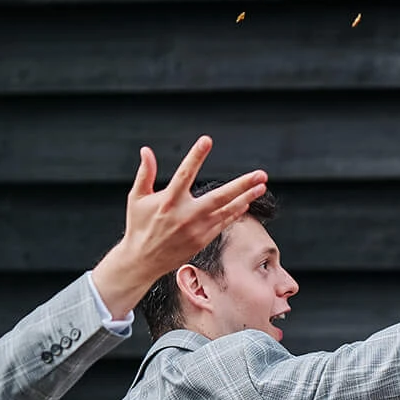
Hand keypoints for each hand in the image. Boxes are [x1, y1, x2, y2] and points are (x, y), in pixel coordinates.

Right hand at [88, 136, 271, 317]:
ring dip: (247, 197)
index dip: (196, 156)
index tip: (207, 140)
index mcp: (168, 200)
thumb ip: (145, 174)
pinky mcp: (204, 238)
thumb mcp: (137, 198)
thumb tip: (146, 151)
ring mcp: (198, 228)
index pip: (185, 173)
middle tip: (260, 174)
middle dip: (242, 184)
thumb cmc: (139, 225)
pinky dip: (236, 212)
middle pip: (220, 196)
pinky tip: (246, 202)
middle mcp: (186, 214)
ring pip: (228, 210)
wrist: (143, 259)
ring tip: (262, 186)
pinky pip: (224, 222)